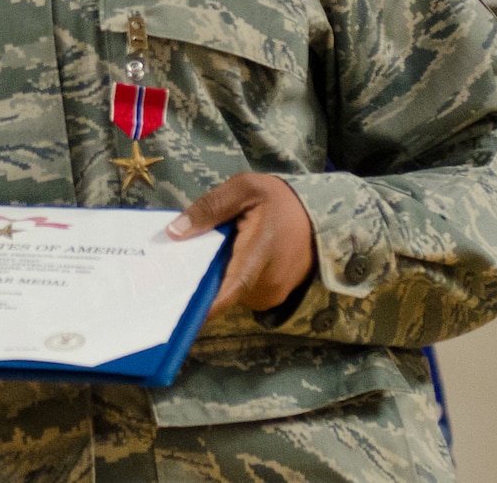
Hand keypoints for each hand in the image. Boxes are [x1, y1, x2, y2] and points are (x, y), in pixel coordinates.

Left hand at [167, 172, 315, 315]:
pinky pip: (244, 293)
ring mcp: (274, 294)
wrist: (322, 216)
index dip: (201, 304)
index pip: (227, 291)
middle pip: (223, 292)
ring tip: (204, 257)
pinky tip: (225, 261)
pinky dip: (231, 280)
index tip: (175, 306)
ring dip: (217, 279)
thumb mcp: (244, 189)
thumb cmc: (281, 200)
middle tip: (175, 265)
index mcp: (258, 256)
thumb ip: (209, 209)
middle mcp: (267, 284)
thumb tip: (173, 233)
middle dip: (200, 281)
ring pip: (232, 294)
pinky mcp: (276, 296)